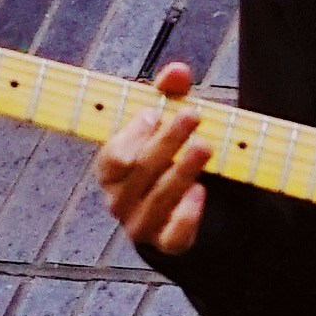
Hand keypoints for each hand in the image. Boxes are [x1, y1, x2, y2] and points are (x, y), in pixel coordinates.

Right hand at [95, 64, 212, 257]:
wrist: (187, 203)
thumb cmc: (167, 152)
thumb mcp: (166, 119)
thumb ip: (169, 92)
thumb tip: (178, 71)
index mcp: (110, 168)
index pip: (112, 156)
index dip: (132, 135)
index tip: (156, 112)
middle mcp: (119, 199)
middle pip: (138, 172)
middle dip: (166, 141)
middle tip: (193, 115)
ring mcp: (140, 224)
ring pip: (157, 200)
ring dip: (181, 171)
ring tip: (205, 146)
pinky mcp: (167, 243)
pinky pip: (173, 236)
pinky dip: (186, 215)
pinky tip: (201, 191)